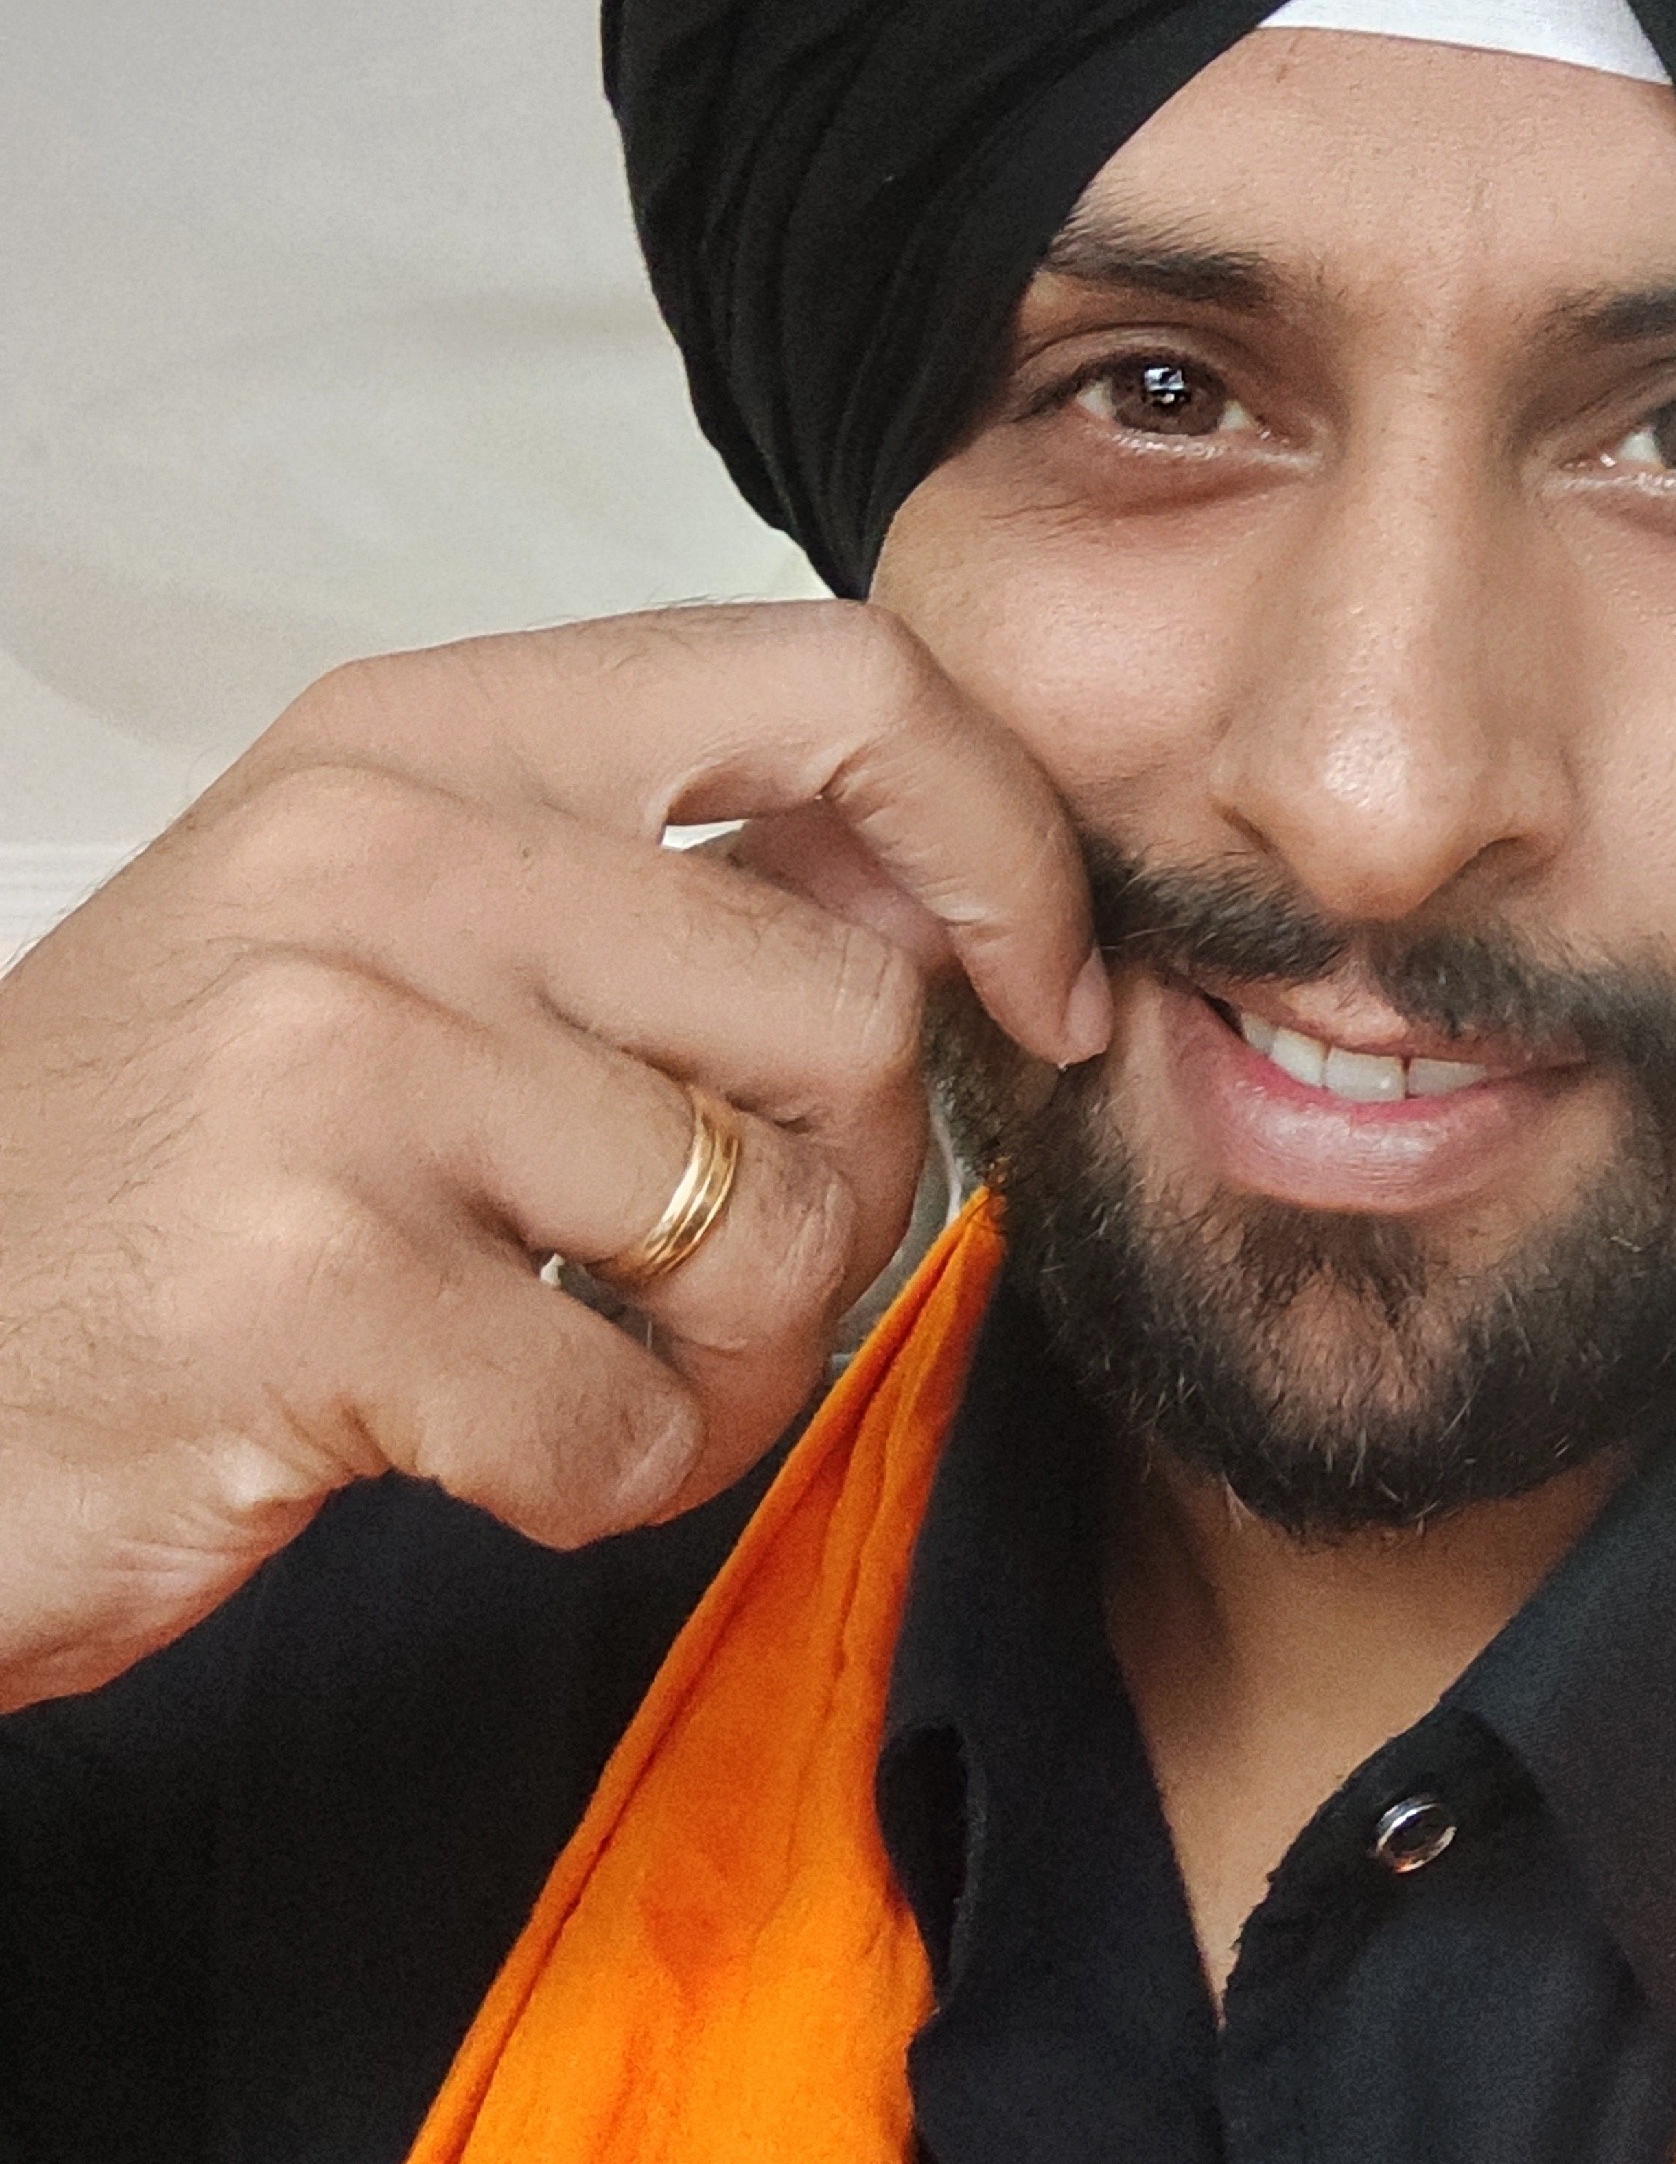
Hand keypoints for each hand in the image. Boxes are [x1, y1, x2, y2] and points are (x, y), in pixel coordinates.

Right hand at [0, 604, 1106, 1711]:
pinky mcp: (312, 1284)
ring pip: (776, 1228)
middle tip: (708, 1276)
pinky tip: (484, 1457)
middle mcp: (378, 856)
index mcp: (418, 738)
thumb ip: (639, 892)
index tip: (1043, 982)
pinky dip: (606, 1484)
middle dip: (845, 1192)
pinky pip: (633, 1420)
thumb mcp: (375, 947)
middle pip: (854, 1011)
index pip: (837, 679)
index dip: (1003, 840)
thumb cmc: (143, 1189)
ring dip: (729, 1363)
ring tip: (580, 1370)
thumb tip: (957, 900)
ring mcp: (336, 1060)